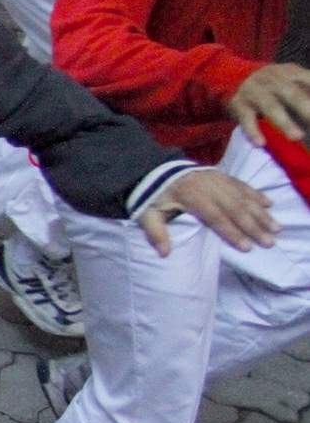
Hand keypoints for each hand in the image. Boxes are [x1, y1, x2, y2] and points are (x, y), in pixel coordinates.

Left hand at [137, 167, 276, 256]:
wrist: (155, 168)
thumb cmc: (154, 196)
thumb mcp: (146, 214)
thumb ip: (155, 233)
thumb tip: (164, 253)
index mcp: (190, 195)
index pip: (215, 216)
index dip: (231, 232)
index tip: (246, 247)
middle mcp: (208, 185)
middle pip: (235, 208)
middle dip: (254, 226)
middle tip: (269, 242)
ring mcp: (216, 178)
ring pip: (243, 197)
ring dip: (261, 212)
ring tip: (276, 228)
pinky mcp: (221, 174)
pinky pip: (242, 185)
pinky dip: (256, 194)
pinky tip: (269, 204)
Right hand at [226, 63, 309, 144]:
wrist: (231, 74)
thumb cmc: (272, 85)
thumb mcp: (291, 80)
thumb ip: (306, 93)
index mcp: (292, 72)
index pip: (309, 82)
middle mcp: (273, 79)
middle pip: (292, 94)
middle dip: (306, 108)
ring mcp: (255, 91)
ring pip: (271, 106)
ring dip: (284, 122)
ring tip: (297, 137)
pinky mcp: (239, 104)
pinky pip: (247, 118)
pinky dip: (253, 131)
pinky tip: (261, 143)